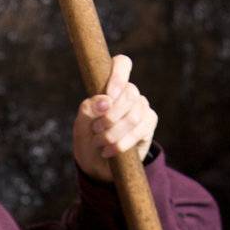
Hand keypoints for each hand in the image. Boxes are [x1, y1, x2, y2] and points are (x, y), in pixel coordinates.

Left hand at [73, 55, 157, 179]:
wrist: (97, 166)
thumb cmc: (88, 139)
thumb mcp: (81, 126)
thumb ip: (88, 109)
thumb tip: (106, 101)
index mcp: (111, 85)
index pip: (122, 64)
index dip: (118, 76)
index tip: (109, 95)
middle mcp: (129, 92)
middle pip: (129, 93)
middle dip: (110, 116)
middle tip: (96, 130)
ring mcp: (141, 107)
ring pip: (134, 114)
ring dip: (113, 132)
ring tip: (100, 143)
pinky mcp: (149, 123)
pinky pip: (140, 129)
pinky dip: (122, 143)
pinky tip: (110, 151)